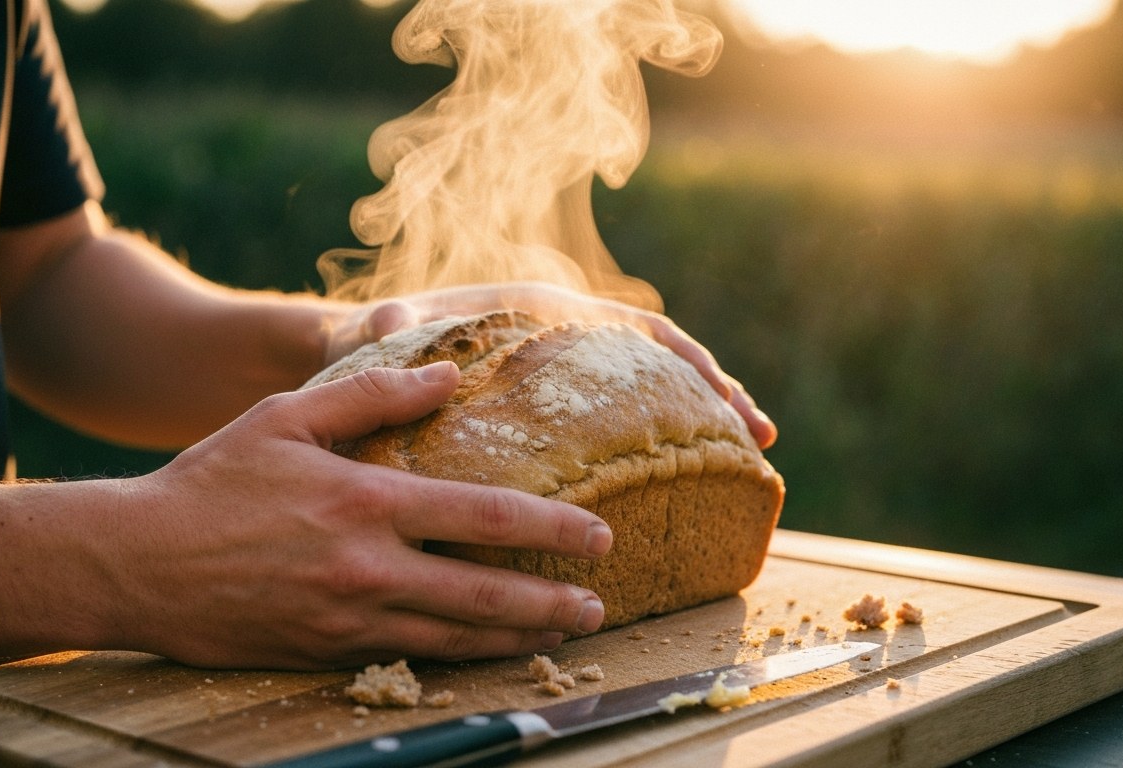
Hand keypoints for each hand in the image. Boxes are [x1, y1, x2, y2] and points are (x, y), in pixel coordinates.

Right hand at [109, 362, 610, 669]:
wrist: (136, 564)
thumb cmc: (212, 481)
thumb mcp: (286, 416)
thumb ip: (373, 395)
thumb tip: (447, 375)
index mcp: (365, 502)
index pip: (485, 517)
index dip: (553, 529)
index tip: (599, 535)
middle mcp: (367, 570)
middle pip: (485, 596)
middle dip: (551, 604)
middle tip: (598, 606)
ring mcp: (347, 621)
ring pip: (454, 639)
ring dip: (515, 639)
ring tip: (560, 634)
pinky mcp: (326, 654)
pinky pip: (408, 661)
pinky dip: (455, 658)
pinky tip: (484, 652)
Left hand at [324, 282, 776, 447]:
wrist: (363, 354)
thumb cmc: (377, 338)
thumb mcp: (384, 331)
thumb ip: (389, 326)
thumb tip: (388, 318)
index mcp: (542, 313)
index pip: (629, 329)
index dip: (680, 356)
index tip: (719, 389)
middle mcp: (567, 340)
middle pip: (660, 362)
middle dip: (715, 393)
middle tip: (759, 438)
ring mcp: (567, 378)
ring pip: (650, 396)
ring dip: (700, 423)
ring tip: (747, 464)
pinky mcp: (558, 412)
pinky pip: (617, 427)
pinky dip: (654, 448)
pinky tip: (680, 488)